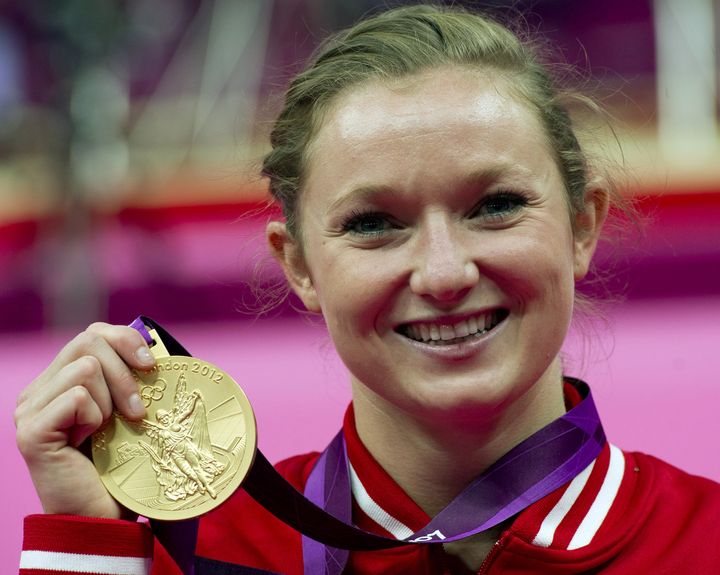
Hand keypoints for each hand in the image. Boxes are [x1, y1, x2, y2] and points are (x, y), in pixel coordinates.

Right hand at [15, 322, 154, 518]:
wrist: (103, 516)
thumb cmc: (121, 465)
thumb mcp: (128, 410)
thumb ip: (129, 376)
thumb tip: (154, 342)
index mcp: (59, 381)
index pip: (92, 333)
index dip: (126, 340)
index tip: (152, 365)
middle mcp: (38, 391)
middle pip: (88, 341)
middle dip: (125, 374)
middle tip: (137, 412)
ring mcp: (28, 409)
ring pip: (86, 368)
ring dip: (110, 403)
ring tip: (105, 432)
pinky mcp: (31, 431)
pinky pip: (77, 398)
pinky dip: (95, 419)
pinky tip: (88, 443)